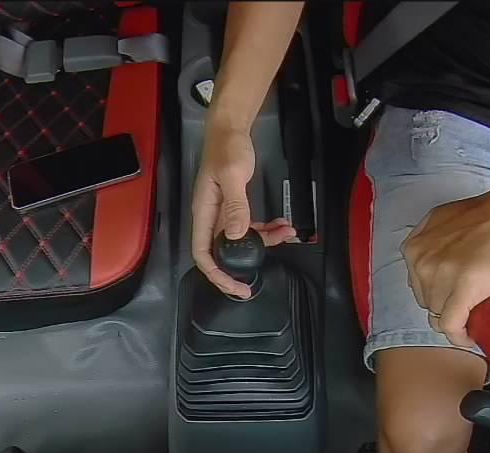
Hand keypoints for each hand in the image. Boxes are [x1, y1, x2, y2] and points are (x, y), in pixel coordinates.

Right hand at [192, 123, 296, 297]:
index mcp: (205, 212)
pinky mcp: (236, 206)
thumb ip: (236, 205)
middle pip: (221, 253)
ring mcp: (224, 213)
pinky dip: (266, 229)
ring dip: (263, 243)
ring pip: (241, 240)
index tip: (234, 286)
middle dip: (239, 268)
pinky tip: (281, 223)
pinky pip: (250, 226)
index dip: (216, 274)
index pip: (203, 253)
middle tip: (254, 284)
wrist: (230, 129)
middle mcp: (212, 216)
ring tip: (285, 234)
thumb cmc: (227, 148)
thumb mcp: (233, 175)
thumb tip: (238, 234)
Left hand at [402, 178, 489, 346]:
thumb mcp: (444, 225)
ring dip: (455, 319)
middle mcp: (421, 261)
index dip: (437, 294)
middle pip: (427, 300)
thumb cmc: (489, 214)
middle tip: (468, 304)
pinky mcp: (462, 290)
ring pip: (438, 315)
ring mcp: (440, 276)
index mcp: (414, 246)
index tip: (453, 298)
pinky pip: (451, 325)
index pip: (418, 284)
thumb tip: (437, 273)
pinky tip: (470, 337)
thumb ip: (432, 247)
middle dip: (446, 304)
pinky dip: (459, 336)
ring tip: (474, 315)